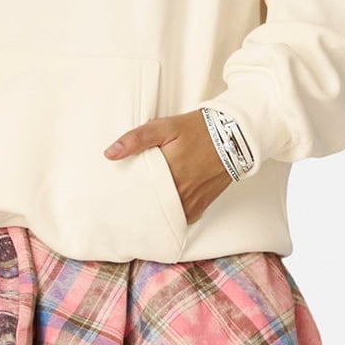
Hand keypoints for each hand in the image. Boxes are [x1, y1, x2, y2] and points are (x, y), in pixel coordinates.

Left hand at [103, 110, 229, 228]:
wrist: (234, 135)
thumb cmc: (198, 129)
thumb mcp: (165, 126)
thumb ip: (137, 139)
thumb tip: (109, 153)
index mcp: (167, 172)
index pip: (138, 191)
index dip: (125, 195)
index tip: (114, 197)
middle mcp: (180, 191)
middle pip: (150, 206)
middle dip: (137, 207)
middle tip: (123, 206)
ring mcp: (192, 201)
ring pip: (166, 215)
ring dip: (155, 213)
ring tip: (141, 210)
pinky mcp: (202, 205)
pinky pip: (182, 218)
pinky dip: (173, 215)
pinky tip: (163, 210)